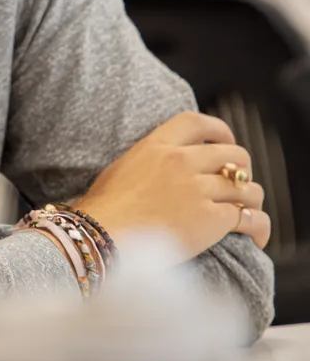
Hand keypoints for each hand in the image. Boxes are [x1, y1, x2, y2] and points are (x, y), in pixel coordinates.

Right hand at [76, 112, 269, 256]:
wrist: (103, 236)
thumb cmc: (105, 207)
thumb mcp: (123, 167)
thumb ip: (150, 158)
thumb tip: (165, 164)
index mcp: (158, 145)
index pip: (198, 123)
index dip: (220, 131)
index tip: (226, 142)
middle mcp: (181, 161)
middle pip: (234, 154)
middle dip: (243, 170)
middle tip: (238, 185)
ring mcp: (198, 189)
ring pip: (248, 188)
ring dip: (251, 201)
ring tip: (246, 214)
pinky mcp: (211, 219)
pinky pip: (250, 217)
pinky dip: (258, 228)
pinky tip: (254, 238)